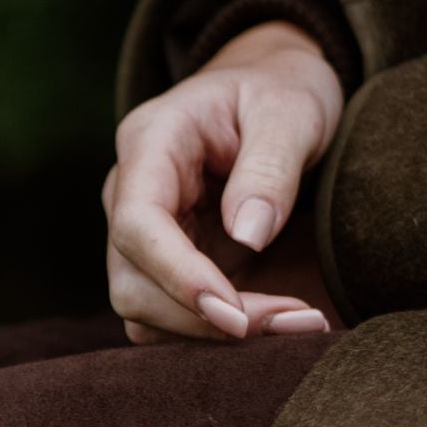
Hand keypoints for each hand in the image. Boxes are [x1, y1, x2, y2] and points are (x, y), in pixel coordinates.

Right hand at [103, 20, 343, 342]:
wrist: (268, 89)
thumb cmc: (279, 90)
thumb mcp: (291, 109)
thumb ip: (270, 166)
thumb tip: (249, 238)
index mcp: (150, 143)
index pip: (138, 225)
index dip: (179, 278)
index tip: (237, 316)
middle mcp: (129, 193)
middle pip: (132, 284)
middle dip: (204, 320)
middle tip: (296, 321)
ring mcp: (139, 234)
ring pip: (143, 313)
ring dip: (211, 337)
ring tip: (297, 322)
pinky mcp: (162, 264)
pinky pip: (167, 319)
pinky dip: (213, 335)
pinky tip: (274, 322)